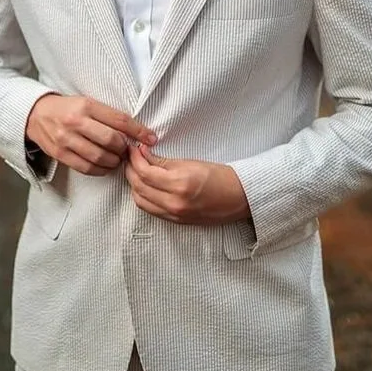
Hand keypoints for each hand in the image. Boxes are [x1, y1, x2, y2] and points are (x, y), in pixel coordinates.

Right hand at [24, 93, 154, 176]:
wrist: (36, 114)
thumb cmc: (68, 109)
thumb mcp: (88, 103)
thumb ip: (108, 117)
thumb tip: (136, 133)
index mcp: (86, 105)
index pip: (120, 120)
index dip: (139, 131)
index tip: (151, 138)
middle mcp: (76, 122)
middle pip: (111, 140)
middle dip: (124, 149)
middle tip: (127, 150)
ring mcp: (66, 139)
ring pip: (100, 156)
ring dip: (114, 161)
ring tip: (117, 159)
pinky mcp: (59, 154)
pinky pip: (86, 167)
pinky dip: (100, 170)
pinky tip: (105, 166)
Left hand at [125, 144, 250, 225]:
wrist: (241, 198)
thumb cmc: (222, 177)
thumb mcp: (193, 163)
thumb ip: (165, 162)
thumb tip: (144, 155)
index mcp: (180, 184)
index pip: (145, 172)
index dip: (135, 158)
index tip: (133, 149)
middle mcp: (174, 202)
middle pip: (138, 187)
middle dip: (130, 170)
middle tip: (131, 157)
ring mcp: (174, 214)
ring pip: (140, 201)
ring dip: (134, 185)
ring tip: (137, 171)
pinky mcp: (176, 221)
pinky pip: (150, 210)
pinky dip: (143, 197)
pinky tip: (146, 186)